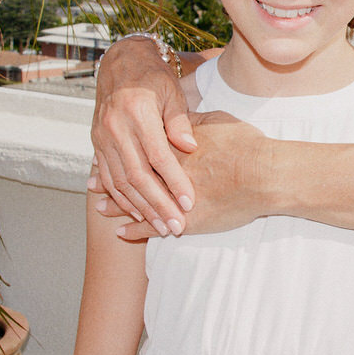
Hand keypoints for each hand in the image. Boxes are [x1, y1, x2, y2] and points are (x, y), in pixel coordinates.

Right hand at [89, 40, 196, 235]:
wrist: (121, 62)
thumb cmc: (155, 77)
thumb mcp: (173, 92)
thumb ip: (180, 121)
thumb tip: (190, 147)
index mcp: (137, 112)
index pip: (157, 156)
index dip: (174, 182)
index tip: (189, 204)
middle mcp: (116, 127)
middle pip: (137, 176)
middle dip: (158, 205)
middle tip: (176, 227)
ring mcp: (102, 136)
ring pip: (120, 181)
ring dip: (140, 208)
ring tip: (160, 227)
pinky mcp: (96, 142)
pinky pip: (107, 176)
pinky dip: (121, 197)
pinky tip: (136, 213)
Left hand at [101, 112, 271, 239]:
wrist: (264, 173)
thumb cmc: (246, 145)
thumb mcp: (216, 122)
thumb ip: (192, 122)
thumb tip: (179, 120)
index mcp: (173, 147)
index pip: (140, 149)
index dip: (121, 152)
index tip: (103, 154)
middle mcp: (167, 173)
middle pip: (131, 175)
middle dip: (109, 181)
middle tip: (89, 185)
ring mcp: (173, 198)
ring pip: (136, 202)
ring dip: (117, 206)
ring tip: (99, 209)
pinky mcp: (186, 219)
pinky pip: (154, 226)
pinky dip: (136, 230)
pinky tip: (121, 233)